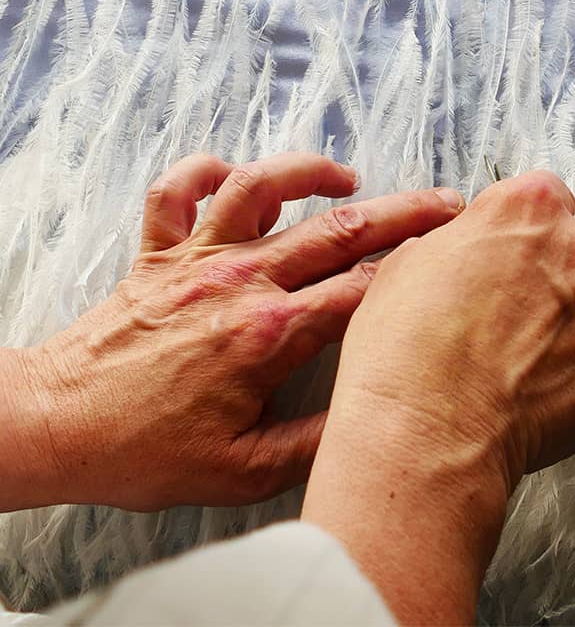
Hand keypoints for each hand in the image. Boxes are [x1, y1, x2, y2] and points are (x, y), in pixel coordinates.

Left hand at [0, 151, 462, 512]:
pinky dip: (202, 171)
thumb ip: (316, 445)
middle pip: (338, 230)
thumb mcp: (242, 472)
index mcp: (269, 334)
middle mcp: (239, 281)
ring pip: (261, 188)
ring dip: (309, 172)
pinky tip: (231, 172)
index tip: (451, 259)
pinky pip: (175, 191)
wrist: (55, 427)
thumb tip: (373, 421)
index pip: (363, 289)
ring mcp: (195, 259)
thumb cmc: (143, 451)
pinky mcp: (155, 254)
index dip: (415, 270)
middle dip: (404, 211)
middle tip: (447, 202)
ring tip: (346, 176)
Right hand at [302, 170, 574, 623]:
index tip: (515, 256)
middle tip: (549, 301)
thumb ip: (465, 241)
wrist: (422, 431)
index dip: (532, 230)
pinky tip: (536, 404)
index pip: (554, 197)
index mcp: (531, 209)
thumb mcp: (411, 260)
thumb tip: (473, 252)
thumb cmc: (404, 345)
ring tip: (527, 367)